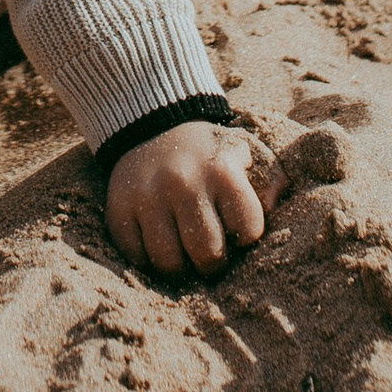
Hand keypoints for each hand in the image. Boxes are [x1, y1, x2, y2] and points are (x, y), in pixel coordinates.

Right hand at [104, 123, 265, 278]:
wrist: (152, 125)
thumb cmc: (208, 153)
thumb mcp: (246, 153)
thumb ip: (271, 180)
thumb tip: (271, 207)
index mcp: (221, 171)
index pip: (248, 231)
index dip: (246, 237)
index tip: (237, 230)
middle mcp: (184, 184)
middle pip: (207, 255)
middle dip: (213, 263)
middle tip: (210, 254)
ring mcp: (148, 197)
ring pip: (169, 262)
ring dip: (180, 267)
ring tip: (184, 253)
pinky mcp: (119, 209)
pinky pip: (136, 257)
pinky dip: (148, 259)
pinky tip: (158, 242)